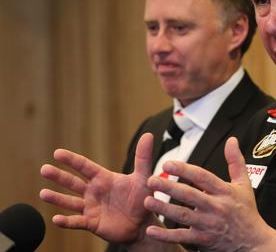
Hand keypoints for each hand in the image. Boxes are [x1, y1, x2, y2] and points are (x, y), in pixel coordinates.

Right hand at [40, 133, 155, 243]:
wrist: (143, 224)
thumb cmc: (142, 199)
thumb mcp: (143, 178)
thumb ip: (143, 158)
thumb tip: (148, 135)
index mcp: (104, 179)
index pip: (85, 167)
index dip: (72, 160)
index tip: (57, 153)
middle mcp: (94, 192)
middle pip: (73, 182)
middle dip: (59, 176)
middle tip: (44, 169)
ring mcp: (91, 208)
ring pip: (70, 202)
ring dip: (57, 198)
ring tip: (43, 193)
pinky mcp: (92, 223)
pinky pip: (77, 222)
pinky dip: (66, 221)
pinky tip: (55, 219)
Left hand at [143, 137, 275, 251]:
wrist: (253, 242)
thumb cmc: (246, 211)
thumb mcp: (245, 184)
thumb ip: (236, 161)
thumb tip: (232, 141)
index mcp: (225, 191)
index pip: (203, 177)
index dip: (185, 170)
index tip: (168, 164)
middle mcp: (216, 207)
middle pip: (190, 195)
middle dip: (169, 187)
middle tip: (151, 180)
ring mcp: (209, 224)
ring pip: (183, 216)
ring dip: (164, 209)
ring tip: (147, 201)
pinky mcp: (203, 240)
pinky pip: (182, 237)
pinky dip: (166, 235)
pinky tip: (151, 230)